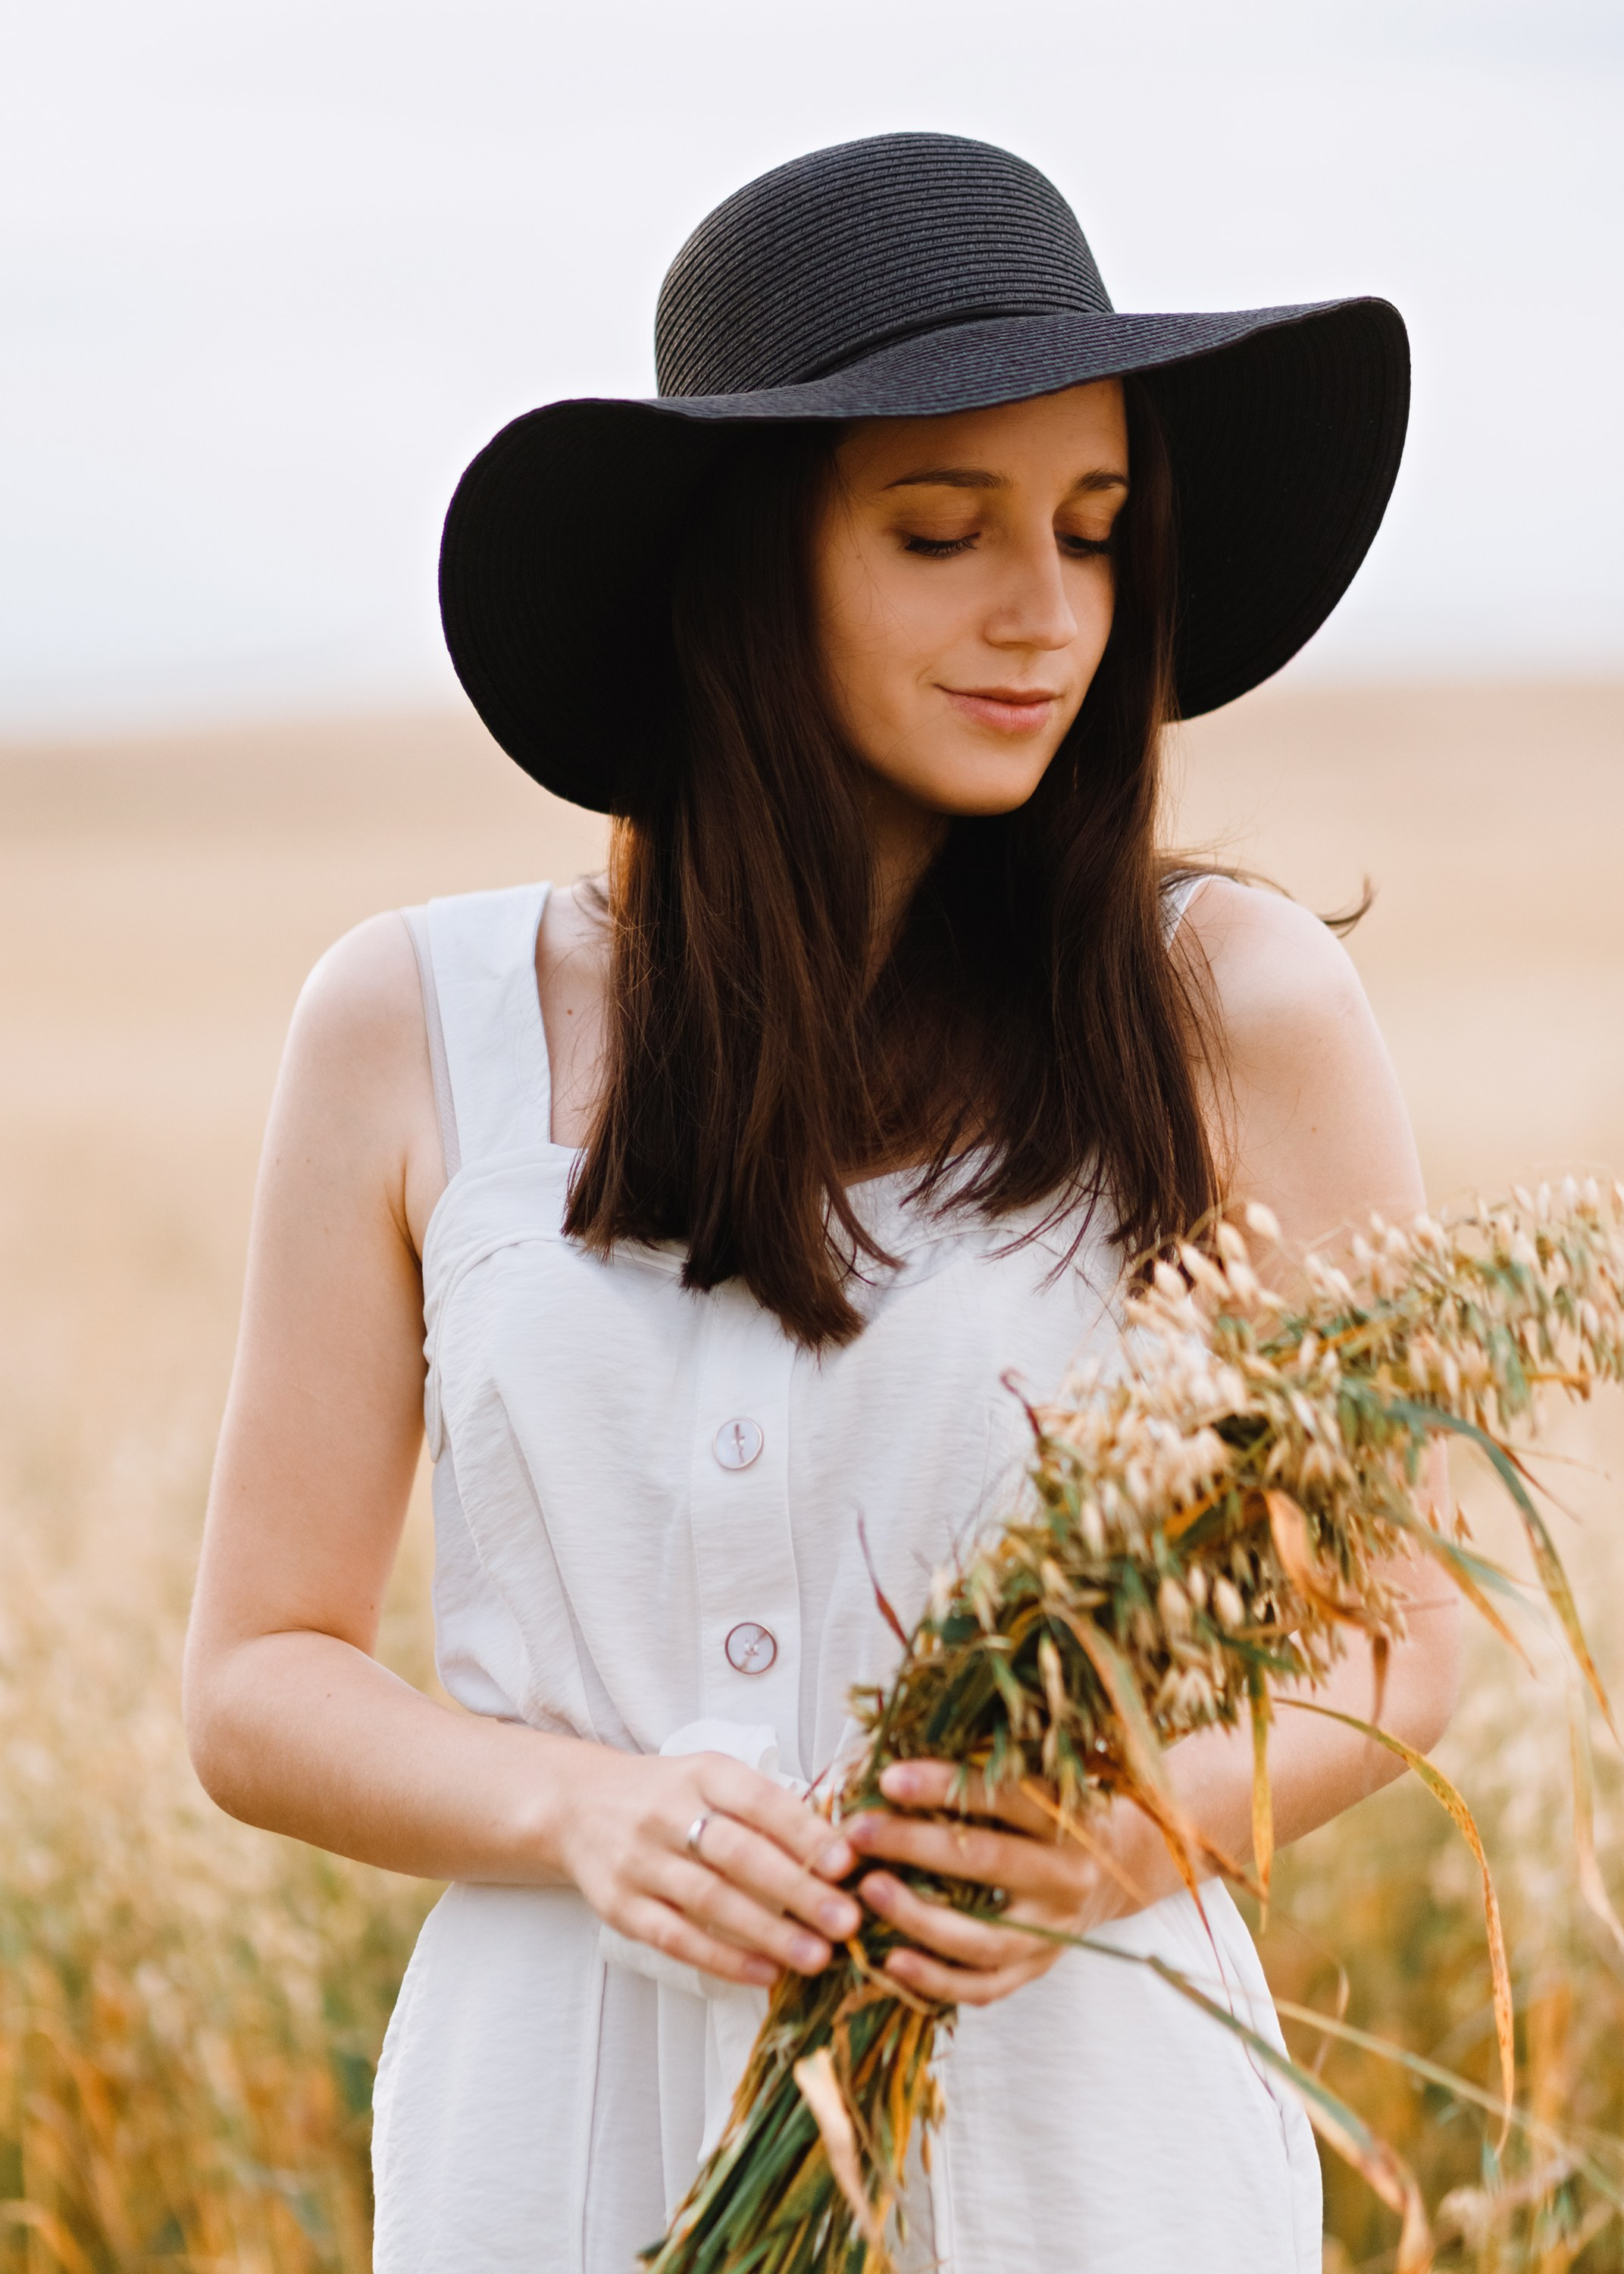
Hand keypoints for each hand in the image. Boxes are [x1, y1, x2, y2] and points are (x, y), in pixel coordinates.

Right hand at [555, 1747, 860, 1989]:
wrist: (578, 1805)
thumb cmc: (669, 1795)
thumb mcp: (713, 1779)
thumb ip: (767, 1808)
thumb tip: (843, 1848)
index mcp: (702, 1774)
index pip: (759, 1800)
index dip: (804, 1831)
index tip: (848, 1862)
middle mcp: (667, 1813)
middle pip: (738, 1854)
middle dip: (797, 1889)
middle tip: (847, 1919)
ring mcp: (639, 1861)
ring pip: (710, 1901)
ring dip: (769, 1932)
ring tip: (818, 1956)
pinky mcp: (620, 1906)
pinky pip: (676, 1938)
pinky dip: (723, 1960)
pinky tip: (766, 1974)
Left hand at [846, 1761, 1151, 2006]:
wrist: (1119, 1868)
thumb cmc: (1057, 1814)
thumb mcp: (1042, 1782)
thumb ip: (989, 1773)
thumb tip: (902, 1761)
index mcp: (1068, 1819)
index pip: (1003, 1798)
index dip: (944, 1788)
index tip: (888, 1779)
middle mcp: (1066, 1877)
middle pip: (986, 1862)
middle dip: (914, 1845)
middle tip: (857, 1832)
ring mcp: (1053, 1931)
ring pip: (982, 1937)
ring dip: (917, 1917)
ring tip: (867, 1890)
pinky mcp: (1036, 1970)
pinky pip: (982, 1986)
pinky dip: (934, 1979)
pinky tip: (889, 1961)